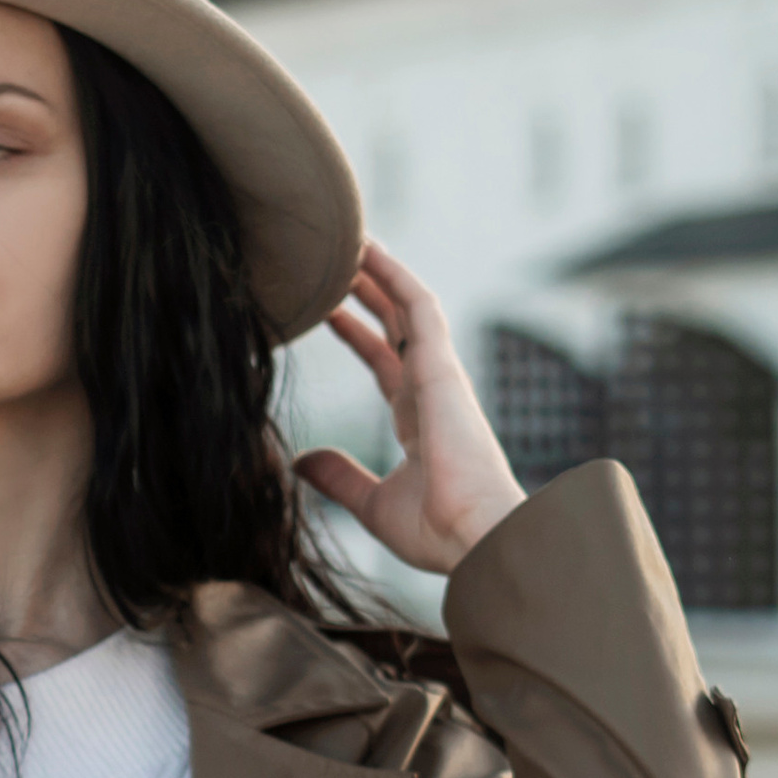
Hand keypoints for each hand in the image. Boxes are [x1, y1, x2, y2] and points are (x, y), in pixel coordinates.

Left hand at [295, 242, 525, 576]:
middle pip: (395, 327)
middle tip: (331, 263)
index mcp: (419, 423)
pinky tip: (371, 250)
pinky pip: (420, 308)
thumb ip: (340, 478)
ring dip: (379, 273)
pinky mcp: (444, 368)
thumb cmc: (439, 532)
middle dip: (366, 293)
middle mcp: (431, 393)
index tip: (327, 312)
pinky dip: (396, 276)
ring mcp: (440, 377)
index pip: (384, 364)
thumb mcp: (373, 503)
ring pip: (407, 308)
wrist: (477, 539)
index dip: (357, 334)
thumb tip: (300, 462)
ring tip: (348, 239)